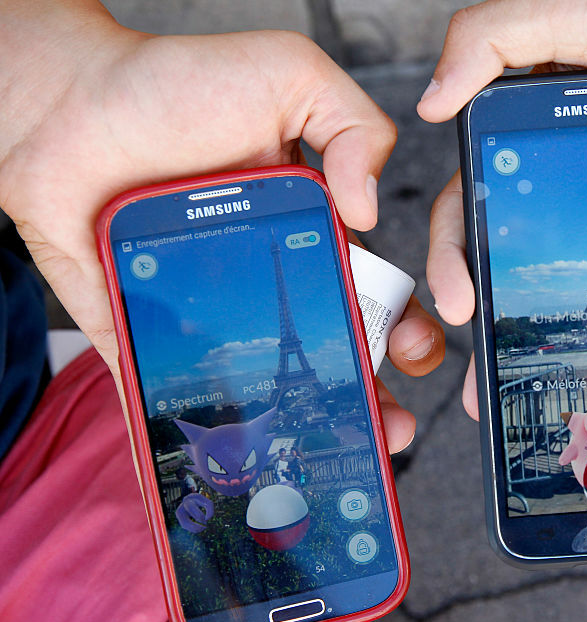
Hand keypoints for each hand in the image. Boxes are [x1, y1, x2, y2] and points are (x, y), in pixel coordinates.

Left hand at [0, 2, 442, 451]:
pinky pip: (178, 394)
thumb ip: (352, 124)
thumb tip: (370, 210)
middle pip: (329, 350)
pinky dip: (201, 438)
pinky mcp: (150, 334)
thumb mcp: (288, 75)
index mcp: (307, 229)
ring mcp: (210, 312)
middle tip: (389, 425)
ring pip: (268, 386)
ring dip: (307, 428)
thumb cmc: (171, 84)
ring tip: (333, 458)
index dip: (400, 322)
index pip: (370, 287)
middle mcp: (265, 277)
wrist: (65, 106)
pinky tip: (233, 472)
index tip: (413, 346)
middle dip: (368, 393)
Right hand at [419, 0, 586, 417]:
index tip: (457, 304)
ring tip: (585, 396)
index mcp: (543, 133)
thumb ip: (493, 38)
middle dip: (508, 324)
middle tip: (486, 378)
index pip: (481, 202)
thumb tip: (430, 102)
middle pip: (534, 260)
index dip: (460, 255)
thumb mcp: (572, 11)